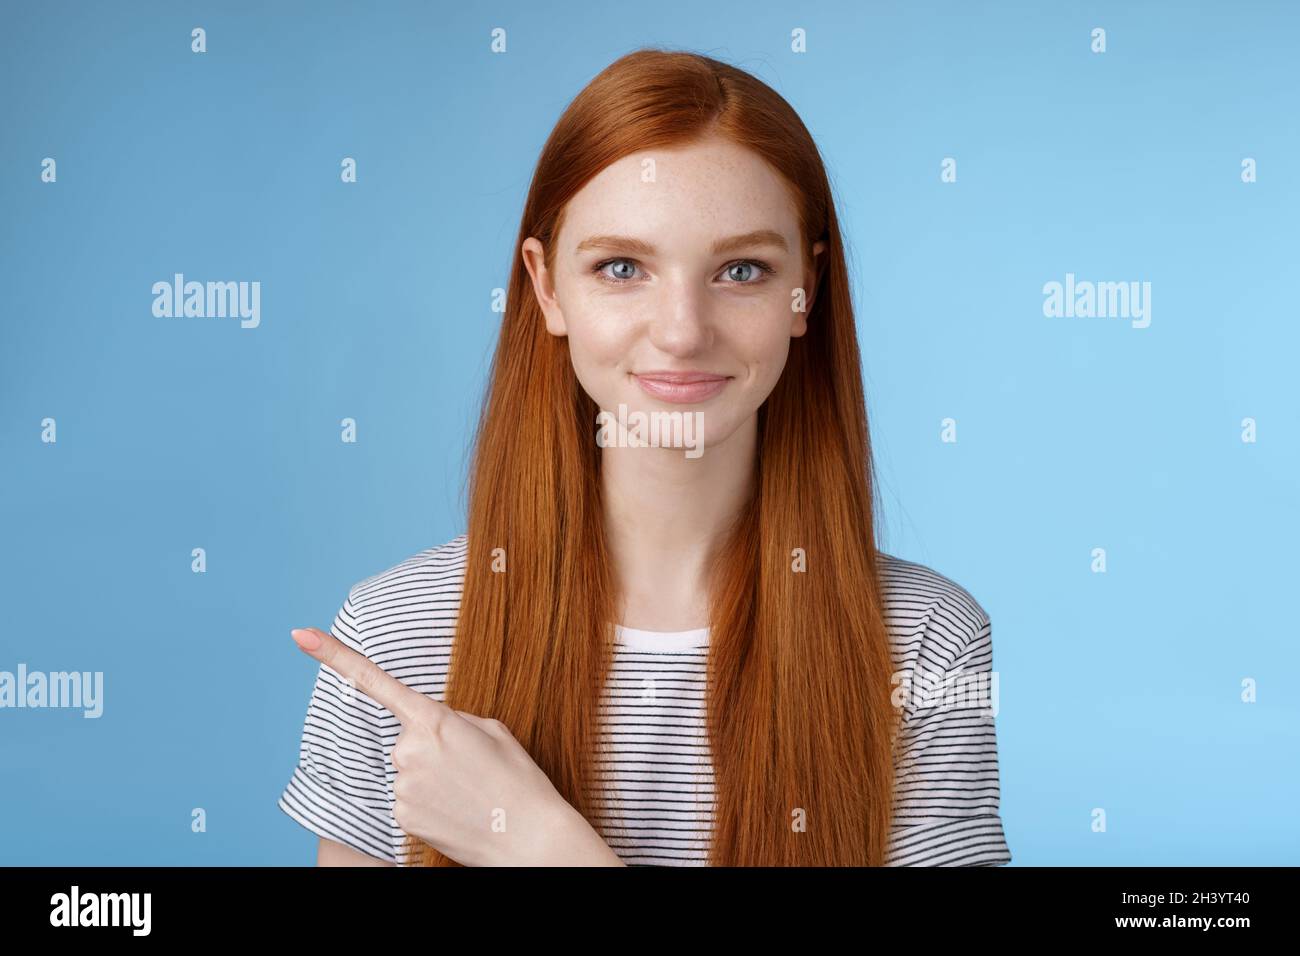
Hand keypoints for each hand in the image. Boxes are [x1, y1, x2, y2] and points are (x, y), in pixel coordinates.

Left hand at [289, 626, 623, 866]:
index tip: (300, 635)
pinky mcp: (400, 814)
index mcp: (433, 719)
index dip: (332, 655)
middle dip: (432, 746)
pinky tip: (455, 808)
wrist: (527, 836)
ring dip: (432, 775)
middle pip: (407, 737)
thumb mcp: (491, 730)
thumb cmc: (516, 779)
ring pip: (408, 768)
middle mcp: (408, 749)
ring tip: (468, 789)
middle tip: (468, 766)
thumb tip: (428, 728)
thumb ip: (451, 719)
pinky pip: (408, 796)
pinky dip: (429, 800)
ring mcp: (401, 784)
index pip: (373, 680)